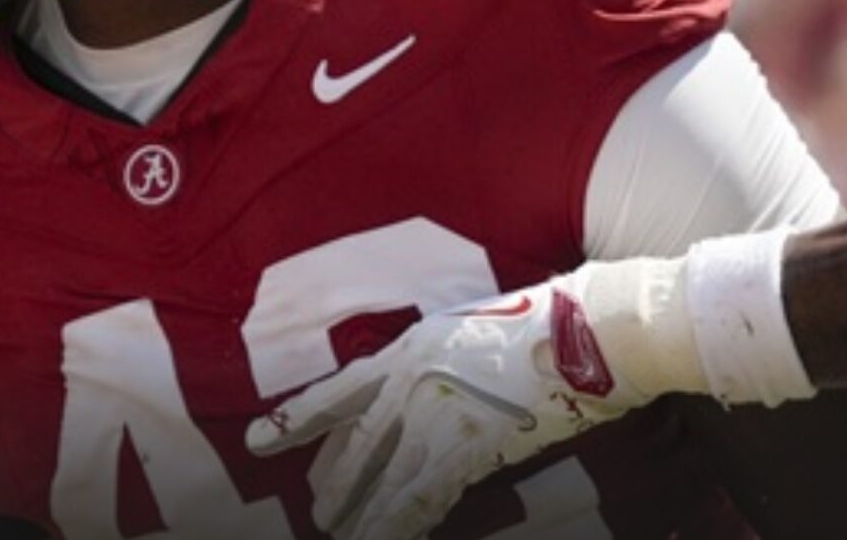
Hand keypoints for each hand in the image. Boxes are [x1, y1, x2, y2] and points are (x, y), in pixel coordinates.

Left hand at [245, 276, 654, 539]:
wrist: (590, 332)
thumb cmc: (538, 327)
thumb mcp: (464, 332)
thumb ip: (428, 367)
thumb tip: (406, 405)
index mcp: (407, 351)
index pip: (335, 394)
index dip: (294, 421)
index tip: (257, 440)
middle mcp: (413, 384)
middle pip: (355, 448)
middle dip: (333, 488)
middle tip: (319, 516)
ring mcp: (440, 416)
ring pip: (385, 482)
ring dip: (363, 517)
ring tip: (345, 537)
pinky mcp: (473, 447)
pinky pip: (426, 499)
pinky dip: (405, 524)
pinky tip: (394, 538)